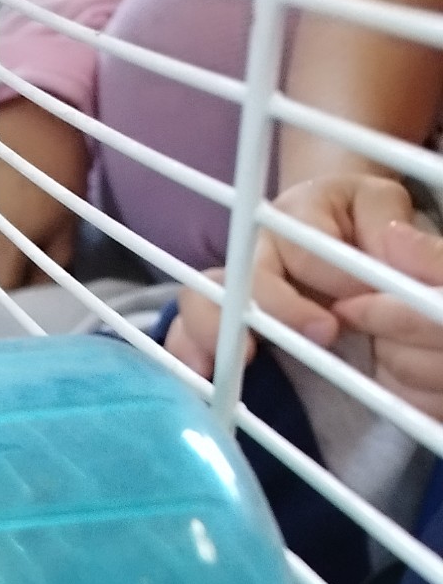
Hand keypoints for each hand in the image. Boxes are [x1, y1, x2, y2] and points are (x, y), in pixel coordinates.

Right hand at [167, 174, 442, 415]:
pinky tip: (203, 374)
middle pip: (246, 271)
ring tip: (247, 359)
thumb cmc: (374, 241)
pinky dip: (189, 355)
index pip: (305, 236)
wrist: (351, 267)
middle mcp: (257, 245)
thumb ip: (401, 235)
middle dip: (283, 305)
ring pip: (202, 298)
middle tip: (327, 333)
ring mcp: (231, 288)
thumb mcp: (392, 224)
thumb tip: (393, 246)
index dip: (333, 271)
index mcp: (304, 208)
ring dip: (219, 328)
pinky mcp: (217, 330)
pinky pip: (183, 337)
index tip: (363, 295)